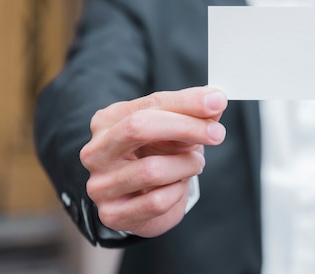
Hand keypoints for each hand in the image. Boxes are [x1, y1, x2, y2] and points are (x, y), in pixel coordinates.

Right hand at [79, 86, 227, 237]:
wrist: (144, 200)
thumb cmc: (158, 157)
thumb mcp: (174, 130)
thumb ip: (193, 114)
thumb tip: (215, 101)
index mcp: (108, 120)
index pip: (151, 103)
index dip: (187, 102)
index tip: (217, 102)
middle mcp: (97, 150)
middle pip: (139, 128)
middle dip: (186, 128)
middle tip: (217, 133)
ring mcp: (100, 184)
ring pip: (153, 170)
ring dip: (186, 166)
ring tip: (194, 164)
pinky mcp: (112, 214)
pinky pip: (157, 201)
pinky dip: (177, 193)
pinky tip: (176, 188)